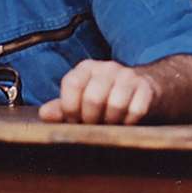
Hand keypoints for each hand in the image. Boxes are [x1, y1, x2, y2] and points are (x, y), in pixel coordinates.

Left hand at [38, 60, 158, 124]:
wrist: (143, 89)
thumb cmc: (105, 97)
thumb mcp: (80, 100)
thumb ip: (62, 108)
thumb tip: (45, 114)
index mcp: (86, 68)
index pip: (72, 84)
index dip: (70, 108)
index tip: (74, 120)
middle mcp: (107, 67)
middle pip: (93, 98)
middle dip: (91, 119)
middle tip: (94, 124)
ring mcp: (128, 76)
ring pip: (116, 105)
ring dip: (111, 122)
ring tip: (109, 123)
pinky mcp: (146, 87)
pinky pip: (137, 110)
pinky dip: (130, 122)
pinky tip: (126, 121)